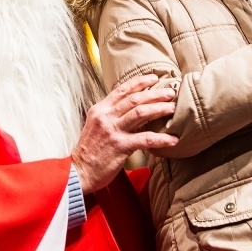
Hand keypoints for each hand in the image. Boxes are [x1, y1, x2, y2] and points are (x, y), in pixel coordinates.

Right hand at [72, 74, 176, 192]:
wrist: (78, 171)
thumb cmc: (90, 151)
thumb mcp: (95, 126)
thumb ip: (110, 116)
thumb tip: (131, 109)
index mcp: (100, 110)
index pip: (121, 90)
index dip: (139, 82)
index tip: (153, 78)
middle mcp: (105, 117)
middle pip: (134, 99)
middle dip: (154, 94)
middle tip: (170, 93)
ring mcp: (113, 131)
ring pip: (140, 113)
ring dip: (159, 109)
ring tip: (172, 108)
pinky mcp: (120, 146)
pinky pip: (145, 139)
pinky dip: (161, 138)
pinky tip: (172, 139)